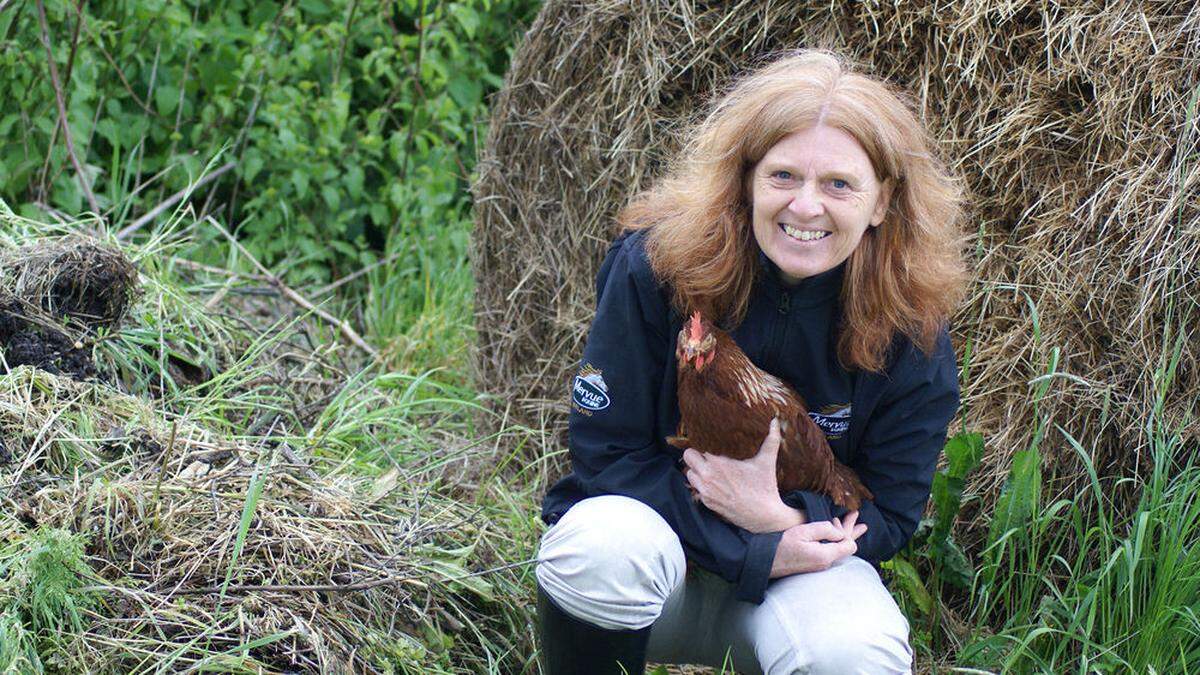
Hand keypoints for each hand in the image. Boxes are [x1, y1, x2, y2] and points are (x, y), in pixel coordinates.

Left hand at [682, 417, 804, 532]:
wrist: (764, 516)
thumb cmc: (764, 487)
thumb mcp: (767, 461)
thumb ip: (770, 440)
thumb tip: (775, 421)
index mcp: (718, 464)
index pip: (695, 448)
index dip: (700, 445)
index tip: (707, 444)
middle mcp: (708, 477)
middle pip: (688, 458)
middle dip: (695, 457)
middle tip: (706, 456)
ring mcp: (706, 492)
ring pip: (689, 475)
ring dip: (697, 471)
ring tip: (710, 469)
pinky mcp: (707, 504)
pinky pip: (696, 490)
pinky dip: (701, 486)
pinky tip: (714, 483)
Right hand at [770, 510, 867, 576]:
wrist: (766, 563)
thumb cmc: (782, 546)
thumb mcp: (804, 532)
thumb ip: (825, 530)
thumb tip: (839, 532)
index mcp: (826, 555)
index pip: (850, 545)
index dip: (847, 531)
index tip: (838, 519)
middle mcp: (826, 563)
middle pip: (846, 548)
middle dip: (853, 533)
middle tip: (863, 524)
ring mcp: (819, 566)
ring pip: (838, 550)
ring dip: (844, 536)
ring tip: (858, 528)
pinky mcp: (813, 565)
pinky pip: (830, 553)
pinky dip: (835, 543)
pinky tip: (837, 539)